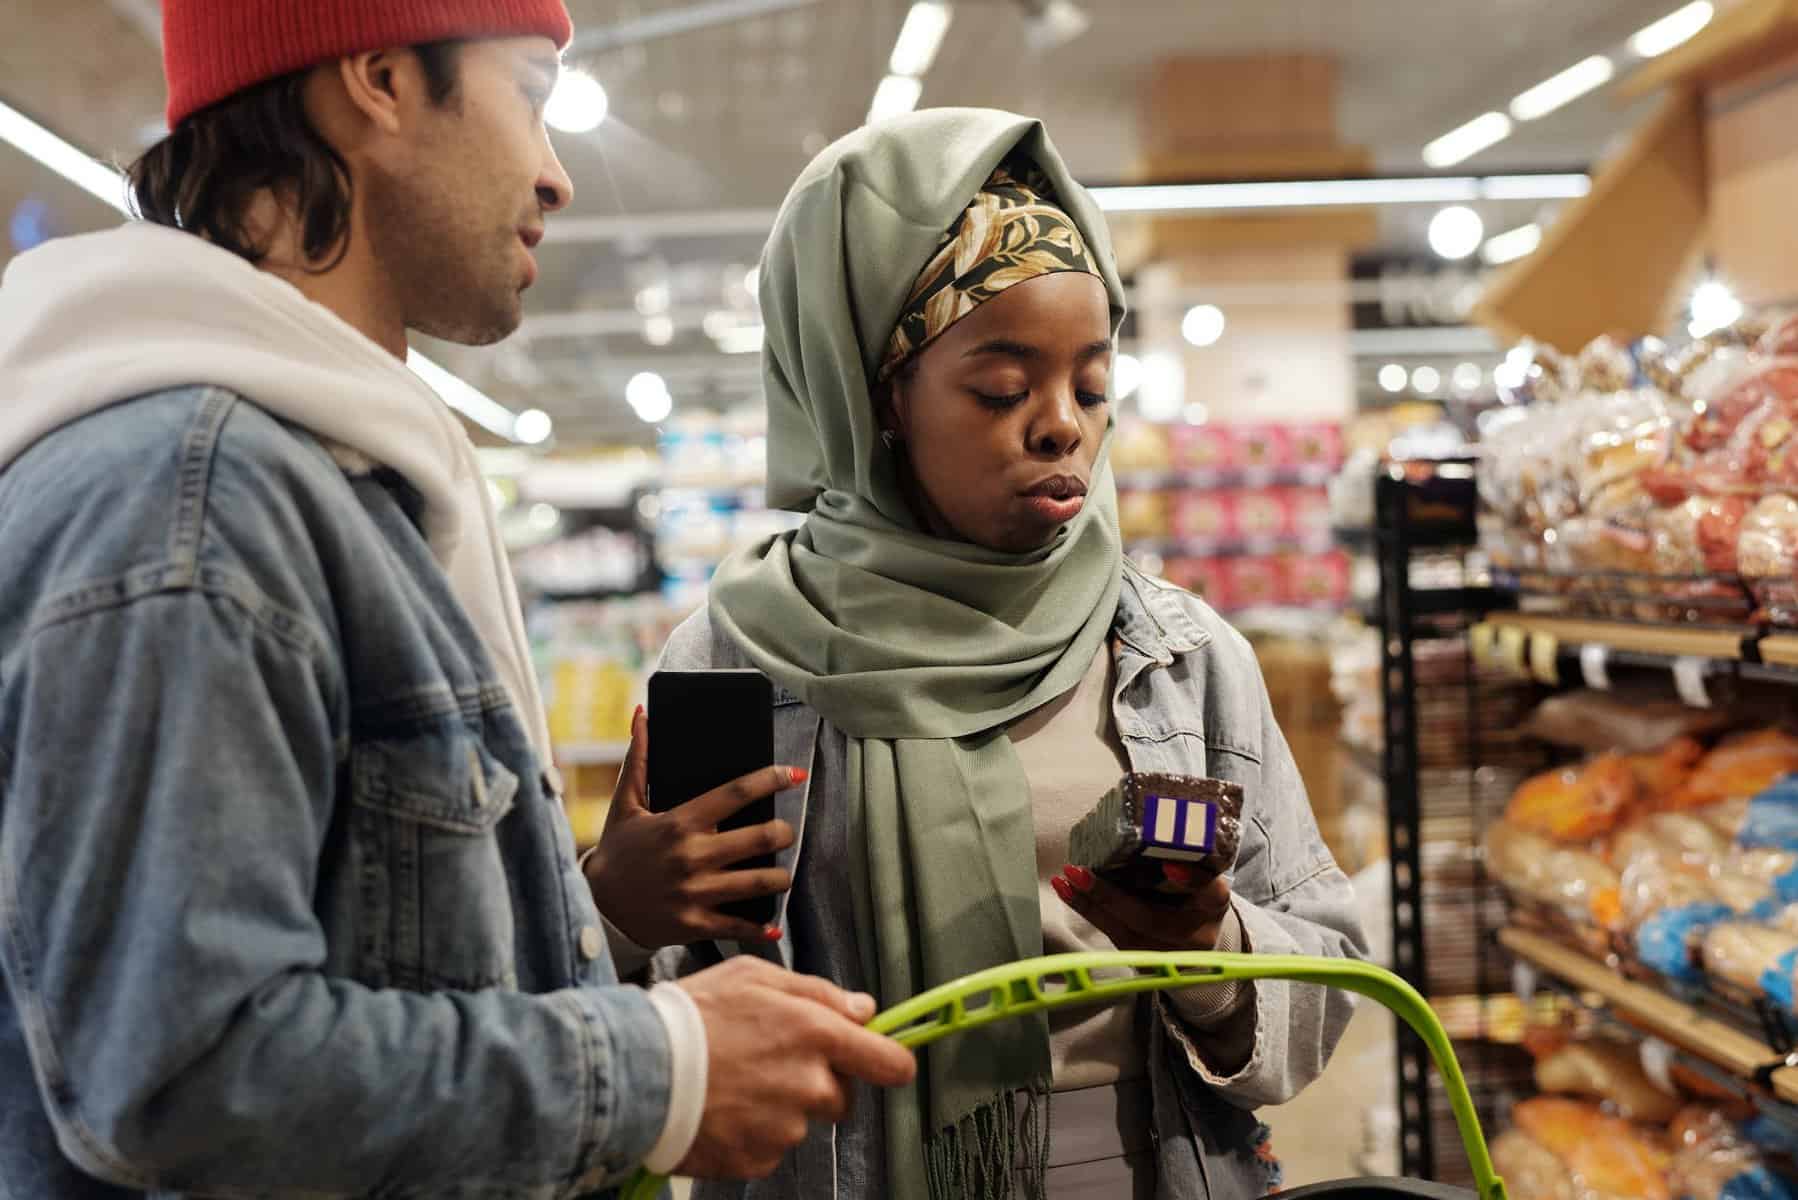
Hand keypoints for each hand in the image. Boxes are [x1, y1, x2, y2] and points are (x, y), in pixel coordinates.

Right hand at [585, 707, 798, 947]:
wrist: (596, 906)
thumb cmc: (617, 851)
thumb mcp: (625, 804)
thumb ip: (639, 759)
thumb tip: (642, 715)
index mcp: (680, 822)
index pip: (737, 793)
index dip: (771, 780)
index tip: (794, 774)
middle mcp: (693, 855)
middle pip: (761, 838)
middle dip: (784, 833)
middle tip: (786, 832)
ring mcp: (696, 891)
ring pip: (760, 882)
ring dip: (781, 877)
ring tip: (784, 873)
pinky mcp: (695, 923)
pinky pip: (739, 926)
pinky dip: (761, 927)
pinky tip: (773, 925)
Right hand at [676, 957, 915, 1178]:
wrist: (637, 1069)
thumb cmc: (692, 1015)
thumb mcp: (755, 976)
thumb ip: (818, 991)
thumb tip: (863, 1008)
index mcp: (815, 1033)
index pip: (889, 1063)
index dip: (892, 1062)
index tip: (887, 1062)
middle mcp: (808, 1084)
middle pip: (843, 1097)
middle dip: (819, 1083)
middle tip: (774, 1063)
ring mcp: (784, 1127)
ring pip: (802, 1122)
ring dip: (781, 1107)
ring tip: (735, 1082)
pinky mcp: (757, 1158)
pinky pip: (770, 1147)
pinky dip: (753, 1132)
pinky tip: (724, 1108)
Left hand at [1051, 862, 1233, 951]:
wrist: (1200, 932)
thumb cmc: (1194, 891)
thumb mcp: (1199, 871)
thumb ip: (1176, 854)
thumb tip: (1136, 823)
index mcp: (1215, 903)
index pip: (1210, 891)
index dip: (1190, 880)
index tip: (1169, 866)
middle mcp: (1197, 933)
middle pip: (1152, 919)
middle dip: (1111, 896)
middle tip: (1080, 871)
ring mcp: (1169, 954)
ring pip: (1125, 931)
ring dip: (1089, 904)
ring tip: (1065, 880)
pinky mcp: (1146, 962)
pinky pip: (1113, 936)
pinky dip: (1088, 912)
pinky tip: (1068, 892)